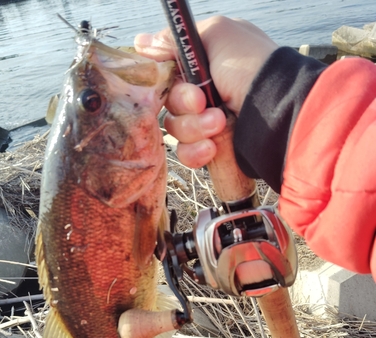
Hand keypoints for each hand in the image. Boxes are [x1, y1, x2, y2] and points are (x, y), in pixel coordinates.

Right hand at [135, 16, 277, 167]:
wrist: (278, 112)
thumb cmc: (252, 67)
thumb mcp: (216, 35)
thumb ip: (176, 38)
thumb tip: (142, 42)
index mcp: (201, 63)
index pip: (165, 73)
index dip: (164, 79)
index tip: (173, 77)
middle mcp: (202, 92)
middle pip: (168, 102)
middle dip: (184, 103)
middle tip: (202, 101)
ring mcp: (206, 121)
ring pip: (175, 129)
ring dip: (195, 127)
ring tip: (220, 122)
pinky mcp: (212, 147)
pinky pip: (186, 154)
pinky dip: (196, 152)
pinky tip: (213, 146)